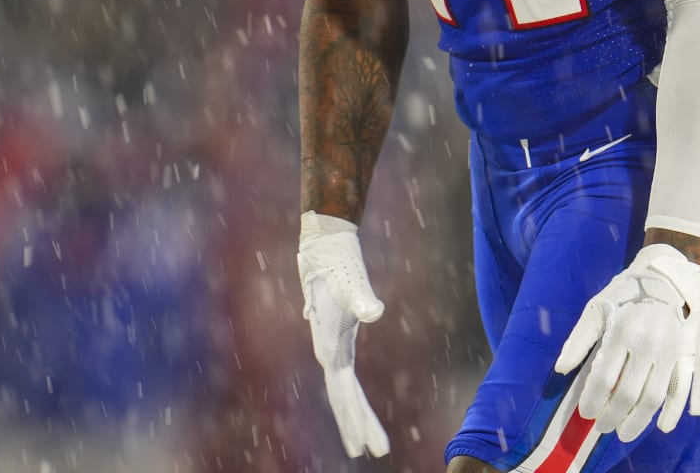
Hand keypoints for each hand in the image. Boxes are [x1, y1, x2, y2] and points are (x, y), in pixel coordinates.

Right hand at [297, 212, 389, 457]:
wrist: (324, 248)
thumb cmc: (338, 265)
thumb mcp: (352, 283)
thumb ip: (362, 300)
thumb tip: (374, 311)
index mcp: (331, 349)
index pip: (345, 395)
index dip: (356, 421)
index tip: (367, 445)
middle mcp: (330, 353)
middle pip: (343, 400)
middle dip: (358, 426)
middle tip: (375, 452)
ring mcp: (333, 347)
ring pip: (343, 390)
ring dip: (354, 415)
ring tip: (365, 441)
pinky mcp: (339, 338)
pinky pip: (346, 376)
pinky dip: (351, 395)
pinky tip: (354, 404)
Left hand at [553, 243, 699, 440]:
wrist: (662, 279)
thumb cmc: (622, 296)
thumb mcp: (595, 310)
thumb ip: (578, 340)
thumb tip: (561, 369)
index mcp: (622, 331)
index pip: (604, 378)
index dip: (592, 401)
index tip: (586, 412)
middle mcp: (647, 344)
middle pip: (628, 393)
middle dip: (612, 416)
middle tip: (601, 427)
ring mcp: (668, 351)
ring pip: (653, 398)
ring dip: (637, 422)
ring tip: (623, 433)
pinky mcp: (683, 355)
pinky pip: (681, 388)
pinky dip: (673, 411)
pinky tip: (662, 427)